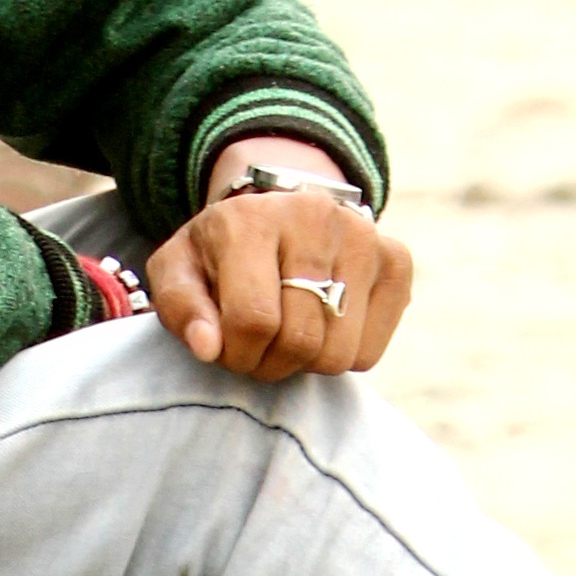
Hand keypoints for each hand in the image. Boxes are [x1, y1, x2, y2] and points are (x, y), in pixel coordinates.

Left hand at [146, 135, 413, 380]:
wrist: (279, 211)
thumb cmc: (221, 254)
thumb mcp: (179, 270)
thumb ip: (181, 307)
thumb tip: (208, 347)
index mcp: (252, 219)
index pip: (253, 320)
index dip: (235, 354)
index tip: (227, 347)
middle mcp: (315, 217)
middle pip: (300, 341)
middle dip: (270, 363)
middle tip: (258, 346)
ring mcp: (363, 236)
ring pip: (339, 354)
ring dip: (307, 363)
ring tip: (288, 334)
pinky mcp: (396, 260)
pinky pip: (371, 353)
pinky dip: (343, 356)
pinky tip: (323, 325)